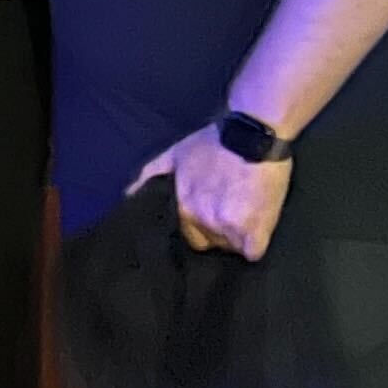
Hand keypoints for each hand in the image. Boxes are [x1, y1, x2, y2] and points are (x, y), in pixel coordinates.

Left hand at [135, 125, 288, 258]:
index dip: (197, 227)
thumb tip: (129, 195)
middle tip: (229, 214)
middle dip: (216, 233)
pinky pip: (253, 253)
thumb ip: (150, 176)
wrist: (252, 135)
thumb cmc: (213, 142)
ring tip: (246, 217)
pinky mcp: (255, 230)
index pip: (186, 235)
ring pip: (231, 247)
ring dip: (238, 238)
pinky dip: (256, 246)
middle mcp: (201, 221)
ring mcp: (228, 227)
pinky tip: (258, 231)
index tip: (208, 217)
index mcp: (182, 207)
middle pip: (208, 242)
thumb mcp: (175, 154)